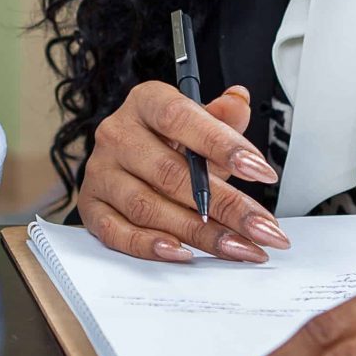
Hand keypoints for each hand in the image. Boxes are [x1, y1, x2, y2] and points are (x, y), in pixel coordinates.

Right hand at [77, 80, 289, 262]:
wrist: (125, 161)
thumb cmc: (166, 142)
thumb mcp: (197, 125)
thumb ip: (222, 118)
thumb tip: (239, 102)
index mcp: (145, 103)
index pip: (181, 118)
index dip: (223, 145)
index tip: (262, 171)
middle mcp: (117, 135)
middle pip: (171, 173)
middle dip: (226, 205)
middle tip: (264, 228)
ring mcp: (101, 173)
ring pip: (149, 208)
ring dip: (200, 233)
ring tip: (240, 248)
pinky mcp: (91, 208)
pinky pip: (118, 233)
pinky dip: (150, 246)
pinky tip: (184, 253)